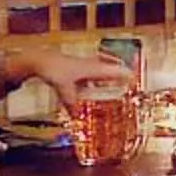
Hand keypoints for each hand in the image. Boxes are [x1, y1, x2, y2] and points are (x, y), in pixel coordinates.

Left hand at [7, 48, 132, 94]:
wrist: (40, 59)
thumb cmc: (54, 70)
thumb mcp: (64, 89)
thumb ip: (72, 103)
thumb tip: (77, 116)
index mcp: (92, 68)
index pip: (114, 71)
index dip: (125, 74)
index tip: (135, 78)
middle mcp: (90, 65)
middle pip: (109, 66)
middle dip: (119, 71)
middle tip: (130, 75)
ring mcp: (82, 64)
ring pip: (100, 67)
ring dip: (108, 71)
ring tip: (115, 75)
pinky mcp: (75, 66)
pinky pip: (90, 70)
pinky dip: (95, 75)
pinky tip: (92, 80)